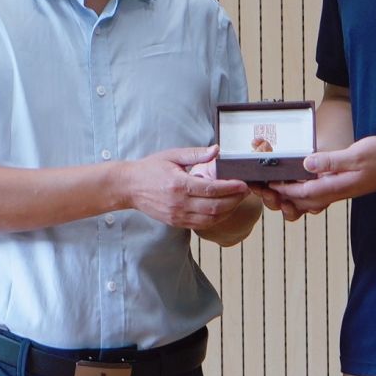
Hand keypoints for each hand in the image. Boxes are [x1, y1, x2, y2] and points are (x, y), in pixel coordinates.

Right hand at [121, 145, 250, 230]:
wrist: (129, 187)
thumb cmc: (151, 168)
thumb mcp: (172, 155)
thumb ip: (196, 154)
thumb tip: (217, 150)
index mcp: (179, 184)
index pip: (212, 189)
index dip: (231, 187)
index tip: (243, 183)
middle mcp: (179, 203)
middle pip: (215, 207)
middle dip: (234, 200)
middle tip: (245, 191)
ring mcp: (178, 215)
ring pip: (211, 219)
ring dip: (228, 211)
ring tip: (237, 200)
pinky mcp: (176, 222)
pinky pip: (201, 224)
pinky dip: (216, 219)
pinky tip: (223, 210)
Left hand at [263, 136, 375, 217]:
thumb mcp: (357, 154)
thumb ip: (332, 160)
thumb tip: (307, 163)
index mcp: (338, 186)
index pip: (304, 192)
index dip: (285, 189)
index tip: (268, 183)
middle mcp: (337, 192)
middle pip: (304, 200)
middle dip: (283, 197)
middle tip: (263, 188)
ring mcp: (341, 190)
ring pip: (310, 200)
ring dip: (292, 196)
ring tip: (275, 188)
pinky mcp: (344, 186)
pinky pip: (319, 194)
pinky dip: (304, 192)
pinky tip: (299, 183)